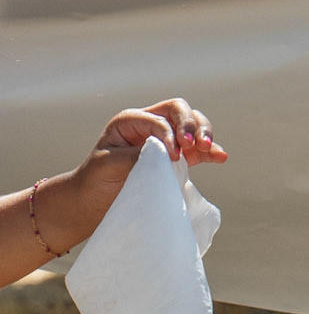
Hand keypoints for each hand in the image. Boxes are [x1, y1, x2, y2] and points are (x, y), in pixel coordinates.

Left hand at [42, 98, 225, 252]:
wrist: (93, 202)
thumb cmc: (96, 179)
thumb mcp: (108, 164)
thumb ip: (136, 155)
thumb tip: (167, 154)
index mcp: (130, 121)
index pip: (158, 119)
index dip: (169, 135)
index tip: (172, 156)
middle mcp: (148, 125)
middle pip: (178, 111)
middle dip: (191, 125)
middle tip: (195, 145)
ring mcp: (165, 141)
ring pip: (191, 126)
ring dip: (203, 133)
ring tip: (209, 149)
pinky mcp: (174, 159)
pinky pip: (196, 150)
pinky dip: (209, 151)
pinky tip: (220, 156)